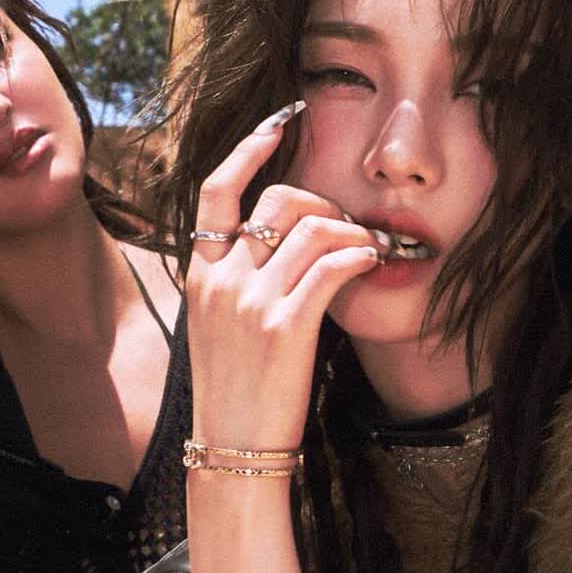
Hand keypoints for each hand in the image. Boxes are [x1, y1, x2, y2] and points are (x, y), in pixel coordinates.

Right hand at [187, 105, 382, 448]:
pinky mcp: (285, 326)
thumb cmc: (236, 396)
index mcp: (200, 275)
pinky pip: (333, 266)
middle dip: (323, 203)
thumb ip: (241, 285)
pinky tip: (371, 265)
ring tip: (366, 253)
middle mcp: (221, 279)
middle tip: (347, 229)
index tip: (280, 121)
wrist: (232, 451)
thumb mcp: (220, 330)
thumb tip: (288, 252)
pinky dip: (360, 257)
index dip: (250, 148)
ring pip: (312, 229)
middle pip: (278, 201)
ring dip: (350, 232)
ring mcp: (251, 301)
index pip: (217, 191)